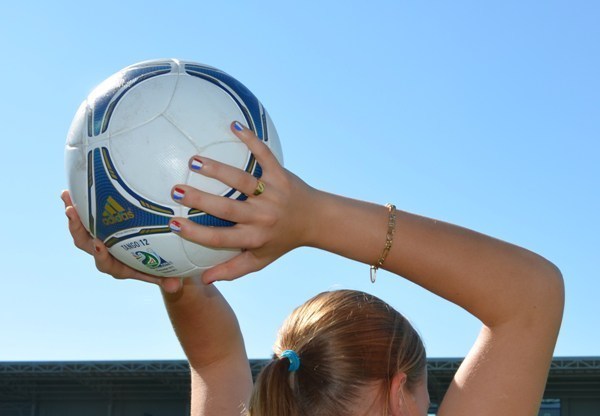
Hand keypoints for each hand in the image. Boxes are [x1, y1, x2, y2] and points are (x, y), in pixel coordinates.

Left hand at [61, 190, 182, 293]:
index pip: (104, 263)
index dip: (100, 254)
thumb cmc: (153, 267)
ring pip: (80, 228)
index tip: (99, 244)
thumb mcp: (159, 273)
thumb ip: (165, 279)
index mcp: (114, 266)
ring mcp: (97, 239)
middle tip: (71, 211)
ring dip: (73, 214)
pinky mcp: (97, 227)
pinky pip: (83, 217)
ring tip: (67, 197)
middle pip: (84, 242)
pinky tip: (70, 191)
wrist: (146, 262)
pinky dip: (76, 205)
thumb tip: (175, 286)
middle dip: (76, 228)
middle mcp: (102, 253)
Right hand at [168, 121, 317, 283]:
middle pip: (227, 208)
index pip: (219, 238)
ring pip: (243, 180)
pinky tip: (234, 125)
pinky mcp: (281, 175)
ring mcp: (272, 194)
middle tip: (175, 189)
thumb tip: (202, 279)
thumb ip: (232, 270)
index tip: (172, 223)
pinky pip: (265, 156)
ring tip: (194, 161)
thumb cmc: (281, 241)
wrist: (316, 220)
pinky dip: (251, 140)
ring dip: (218, 170)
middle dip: (200, 199)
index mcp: (254, 238)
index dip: (195, 233)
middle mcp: (262, 217)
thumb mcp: (259, 260)